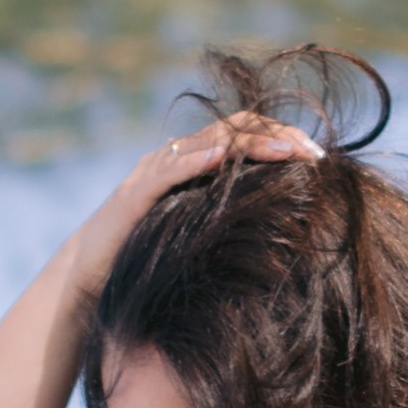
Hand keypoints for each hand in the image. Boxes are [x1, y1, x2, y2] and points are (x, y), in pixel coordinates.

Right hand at [72, 114, 321, 289]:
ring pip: (208, 143)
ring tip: (287, 150)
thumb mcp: (199, 235)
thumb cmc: (146, 259)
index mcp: (194, 164)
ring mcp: (153, 171)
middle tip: (314, 154)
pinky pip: (168, 171)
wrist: (88, 278)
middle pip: (234, 129)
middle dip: (278, 135)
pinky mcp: (134, 194)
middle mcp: (175, 157)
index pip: (245, 134)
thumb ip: (230, 222)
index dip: (282, 138)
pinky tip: (224, 159)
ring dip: (251, 144)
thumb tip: (285, 231)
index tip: (319, 159)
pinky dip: (196, 161)